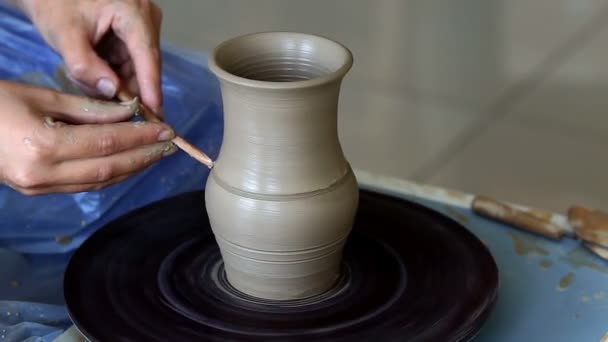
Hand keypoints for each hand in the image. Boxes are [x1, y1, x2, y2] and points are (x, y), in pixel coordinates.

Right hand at [0, 81, 175, 194]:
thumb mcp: (41, 96)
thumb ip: (88, 109)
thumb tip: (129, 113)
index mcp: (43, 147)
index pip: (107, 144)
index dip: (140, 137)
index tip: (166, 129)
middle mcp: (44, 175)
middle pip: (108, 169)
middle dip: (143, 157)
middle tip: (169, 144)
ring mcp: (40, 188)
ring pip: (99, 183)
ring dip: (132, 168)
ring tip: (155, 153)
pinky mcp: (39, 192)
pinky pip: (84, 186)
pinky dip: (111, 175)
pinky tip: (128, 163)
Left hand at [15, 0, 163, 114]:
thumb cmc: (56, 4)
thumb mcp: (64, 34)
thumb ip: (85, 65)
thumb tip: (111, 91)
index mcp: (134, 13)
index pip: (147, 55)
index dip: (150, 86)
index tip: (155, 114)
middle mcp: (146, 21)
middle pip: (145, 65)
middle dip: (126, 89)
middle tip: (107, 110)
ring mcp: (142, 30)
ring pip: (137, 69)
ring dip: (116, 84)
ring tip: (87, 83)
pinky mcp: (134, 39)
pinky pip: (129, 66)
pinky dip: (113, 77)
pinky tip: (93, 78)